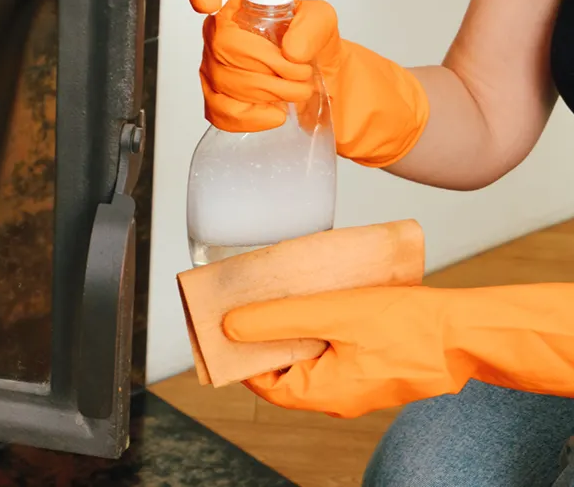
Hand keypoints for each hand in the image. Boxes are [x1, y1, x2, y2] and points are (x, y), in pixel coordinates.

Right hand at [188, 0, 428, 166]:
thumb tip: (291, 51)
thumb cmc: (310, 43)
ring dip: (275, 92)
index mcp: (238, 4)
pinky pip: (223, 111)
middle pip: (225, 47)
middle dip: (274, 66)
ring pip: (229, 82)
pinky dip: (256, 116)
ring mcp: (212, 67)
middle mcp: (217, 32)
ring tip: (297, 89)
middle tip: (302, 71)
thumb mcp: (322, 22)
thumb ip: (312, 26)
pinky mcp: (216, 98)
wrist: (318, 79)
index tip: (211, 1)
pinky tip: (275, 112)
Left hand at [225, 283, 573, 417]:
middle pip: (282, 367)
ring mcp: (354, 384)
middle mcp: (334, 397)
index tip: (222, 320)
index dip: (238, 352)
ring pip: (307, 356)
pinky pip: (331, 350)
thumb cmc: (405, 325)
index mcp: (320, 393)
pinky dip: (317, 326)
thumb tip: (228, 327)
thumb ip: (277, 320)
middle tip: (249, 298)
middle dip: (263, 334)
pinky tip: (316, 298)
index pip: (260, 380)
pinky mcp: (370, 368)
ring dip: (291, 326)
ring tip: (280, 291)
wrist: (465, 333)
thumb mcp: (332, 314)